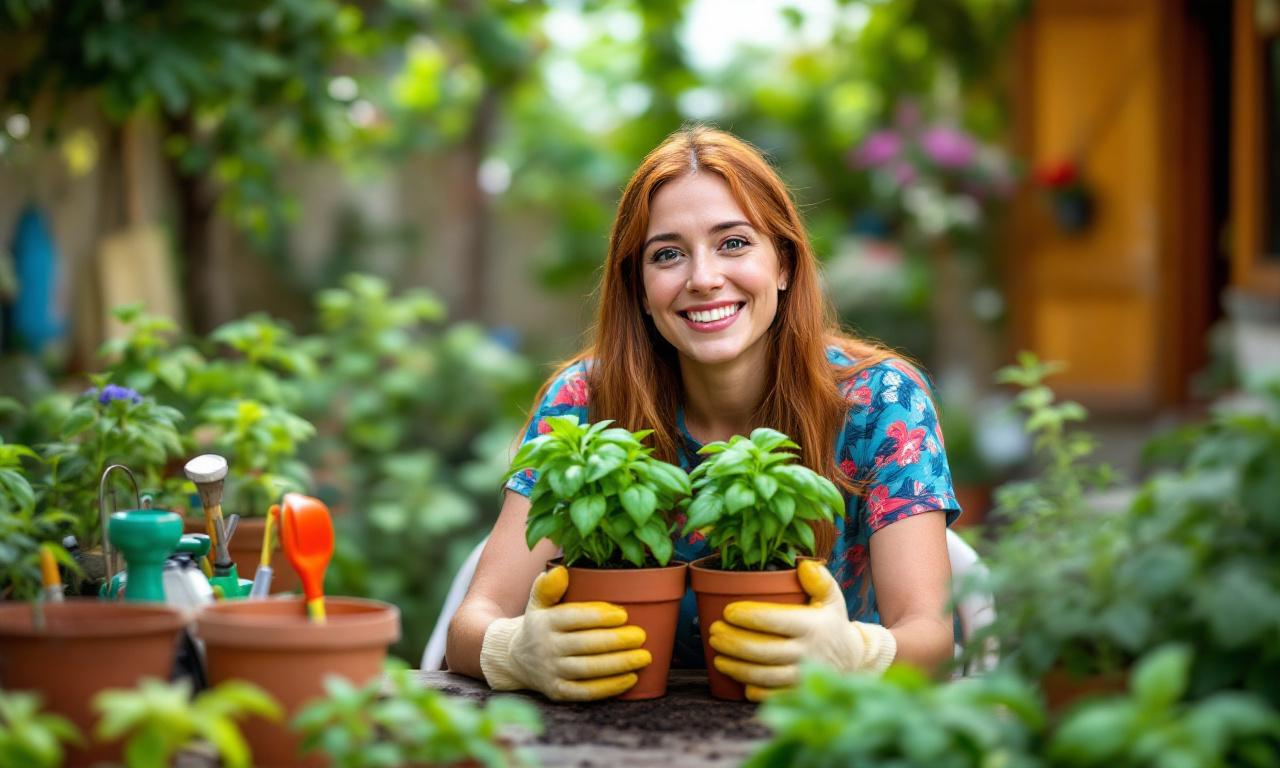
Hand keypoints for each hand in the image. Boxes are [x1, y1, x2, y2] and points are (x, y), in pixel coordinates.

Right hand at [480, 565, 650, 700]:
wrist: (516, 659)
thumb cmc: (540, 624)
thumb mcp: (538, 602)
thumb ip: (548, 586)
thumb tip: (560, 571)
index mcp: (544, 622)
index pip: (572, 618)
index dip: (599, 617)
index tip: (623, 615)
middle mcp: (545, 648)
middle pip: (584, 645)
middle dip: (616, 641)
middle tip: (641, 635)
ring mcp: (550, 672)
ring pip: (588, 669)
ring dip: (619, 664)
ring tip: (643, 656)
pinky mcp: (557, 692)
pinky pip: (586, 692)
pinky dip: (610, 687)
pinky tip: (631, 678)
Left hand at [709, 560, 896, 700]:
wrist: (852, 660)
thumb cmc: (832, 624)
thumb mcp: (832, 598)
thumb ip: (819, 580)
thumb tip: (804, 565)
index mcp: (813, 626)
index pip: (775, 620)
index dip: (748, 616)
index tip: (728, 611)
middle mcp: (808, 653)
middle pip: (762, 650)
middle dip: (732, 642)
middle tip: (713, 633)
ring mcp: (803, 676)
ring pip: (763, 675)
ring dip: (735, 666)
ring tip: (717, 655)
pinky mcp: (799, 693)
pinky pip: (771, 695)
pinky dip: (752, 688)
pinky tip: (737, 678)